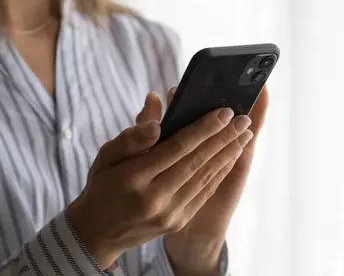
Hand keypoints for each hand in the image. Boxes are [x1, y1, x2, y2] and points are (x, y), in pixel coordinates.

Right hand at [68, 93, 252, 269]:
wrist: (99, 232)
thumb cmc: (103, 185)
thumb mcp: (106, 156)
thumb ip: (132, 137)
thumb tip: (156, 117)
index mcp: (134, 177)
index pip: (176, 148)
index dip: (203, 129)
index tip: (223, 112)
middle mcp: (154, 198)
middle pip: (196, 162)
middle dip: (223, 138)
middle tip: (243, 118)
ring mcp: (169, 213)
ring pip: (204, 177)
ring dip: (228, 154)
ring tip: (245, 134)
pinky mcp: (178, 222)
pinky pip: (204, 193)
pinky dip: (219, 172)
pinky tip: (230, 157)